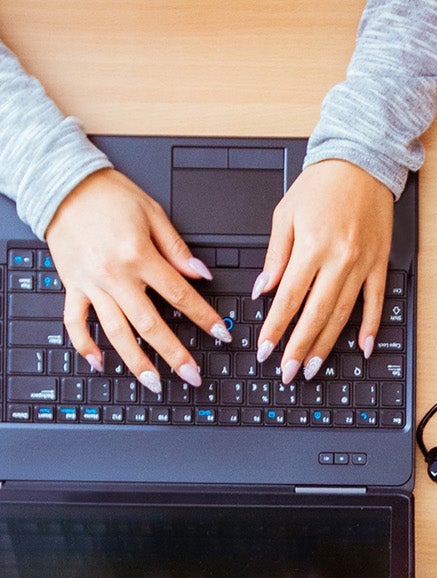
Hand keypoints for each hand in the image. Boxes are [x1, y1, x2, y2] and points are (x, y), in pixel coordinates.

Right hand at [45, 169, 230, 392]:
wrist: (63, 185)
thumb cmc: (110, 196)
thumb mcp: (153, 214)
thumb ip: (177, 249)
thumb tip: (202, 275)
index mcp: (139, 256)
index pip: (181, 296)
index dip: (205, 318)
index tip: (222, 335)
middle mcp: (115, 275)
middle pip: (150, 324)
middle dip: (175, 353)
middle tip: (193, 375)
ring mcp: (91, 283)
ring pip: (115, 330)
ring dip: (135, 360)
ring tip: (154, 382)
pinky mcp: (71, 285)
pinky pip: (75, 321)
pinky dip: (85, 344)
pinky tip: (100, 363)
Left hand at [256, 160, 392, 384]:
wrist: (361, 165)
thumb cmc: (320, 186)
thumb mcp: (284, 215)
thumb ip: (275, 256)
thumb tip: (263, 290)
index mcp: (311, 247)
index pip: (289, 297)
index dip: (276, 327)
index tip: (265, 348)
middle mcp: (339, 259)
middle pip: (316, 314)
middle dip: (300, 347)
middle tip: (288, 371)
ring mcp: (363, 265)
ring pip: (343, 314)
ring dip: (328, 344)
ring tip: (314, 366)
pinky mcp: (380, 264)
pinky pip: (375, 302)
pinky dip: (370, 327)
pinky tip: (363, 347)